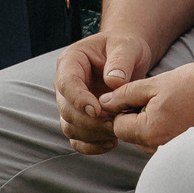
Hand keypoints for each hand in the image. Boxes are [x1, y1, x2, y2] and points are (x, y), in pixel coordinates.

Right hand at [55, 31, 160, 153]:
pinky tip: (112, 143)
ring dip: (93, 134)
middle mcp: (66, 85)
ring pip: (70, 127)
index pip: (67, 84)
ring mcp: (71, 104)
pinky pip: (77, 139)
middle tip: (117, 123)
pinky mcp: (80, 119)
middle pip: (66, 110)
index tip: (97, 110)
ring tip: (119, 132)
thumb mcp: (126, 46)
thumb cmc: (124, 48)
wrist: (127, 58)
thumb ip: (120, 61)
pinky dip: (92, 146)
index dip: (79, 99)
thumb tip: (114, 82)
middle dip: (91, 121)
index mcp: (71, 62)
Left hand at [102, 57, 193, 151]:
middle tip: (159, 98)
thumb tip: (104, 103)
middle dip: (137, 117)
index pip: (118, 126)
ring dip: (152, 123)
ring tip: (173, 105)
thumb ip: (125, 94)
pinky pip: (164, 142)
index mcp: (150, 131)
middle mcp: (160, 148)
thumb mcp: (154, 84)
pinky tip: (181, 113)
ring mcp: (175, 151)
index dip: (123, 108)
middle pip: (132, 136)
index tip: (140, 94)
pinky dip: (166, 128)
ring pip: (148, 139)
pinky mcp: (185, 149)